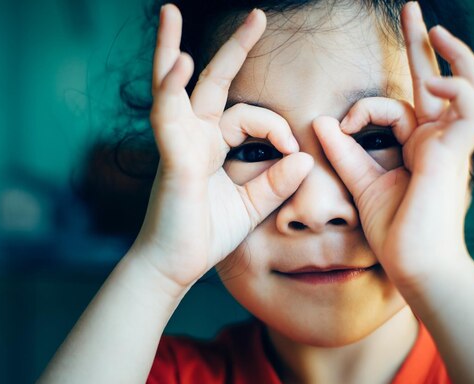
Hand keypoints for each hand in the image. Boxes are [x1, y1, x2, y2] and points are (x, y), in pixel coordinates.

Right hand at [133, 5, 312, 293]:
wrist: (174, 267)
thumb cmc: (204, 234)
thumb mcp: (251, 207)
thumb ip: (277, 182)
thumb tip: (306, 158)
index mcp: (212, 146)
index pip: (249, 116)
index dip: (276, 127)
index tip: (293, 151)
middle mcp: (192, 137)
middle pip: (212, 83)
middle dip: (234, 48)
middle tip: (257, 16)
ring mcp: (177, 144)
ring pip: (174, 87)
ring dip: (172, 49)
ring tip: (170, 12)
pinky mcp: (171, 159)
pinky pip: (168, 117)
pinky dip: (171, 89)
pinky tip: (180, 63)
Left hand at [312, 2, 473, 295]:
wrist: (414, 265)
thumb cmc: (394, 231)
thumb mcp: (362, 182)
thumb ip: (344, 152)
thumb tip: (321, 121)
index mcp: (418, 147)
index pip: (399, 106)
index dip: (364, 108)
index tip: (341, 125)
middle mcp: (439, 141)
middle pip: (438, 82)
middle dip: (424, 45)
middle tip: (412, 9)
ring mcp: (452, 146)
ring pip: (467, 89)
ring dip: (453, 58)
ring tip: (433, 30)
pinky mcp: (457, 154)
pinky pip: (470, 109)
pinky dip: (454, 89)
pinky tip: (430, 83)